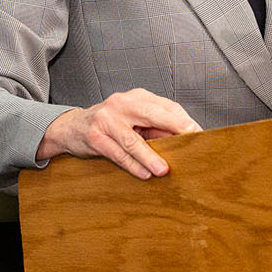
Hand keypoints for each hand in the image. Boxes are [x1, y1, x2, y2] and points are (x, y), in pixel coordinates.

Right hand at [34, 88, 200, 179]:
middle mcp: (121, 103)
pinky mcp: (95, 137)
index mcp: (136, 97)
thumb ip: (156, 128)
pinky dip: (132, 165)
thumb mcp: (134, 120)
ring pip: (132, 140)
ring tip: (163, 170)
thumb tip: (184, 141)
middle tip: (191, 140)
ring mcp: (106, 120)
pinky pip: (117, 154)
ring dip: (150, 156)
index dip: (183, 120)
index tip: (199, 134)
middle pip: (151, 115)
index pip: (165, 106)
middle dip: (173, 127)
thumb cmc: (110, 124)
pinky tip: (144, 174)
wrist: (72, 127)